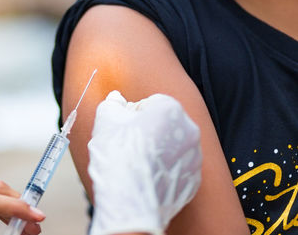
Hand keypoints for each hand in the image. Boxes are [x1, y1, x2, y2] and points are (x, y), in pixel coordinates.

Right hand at [88, 91, 201, 234]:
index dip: (132, 115)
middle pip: (164, 123)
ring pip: (172, 146)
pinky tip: (147, 177)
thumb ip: (113, 104)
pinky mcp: (194, 180)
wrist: (129, 201)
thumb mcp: (106, 120)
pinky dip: (164, 171)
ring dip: (158, 150)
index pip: (150, 103)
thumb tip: (116, 99)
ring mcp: (194, 157)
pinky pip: (177, 168)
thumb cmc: (117, 157)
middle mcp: (189, 130)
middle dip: (148, 131)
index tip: (123, 129)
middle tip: (128, 147)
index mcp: (170, 109)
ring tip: (137, 164)